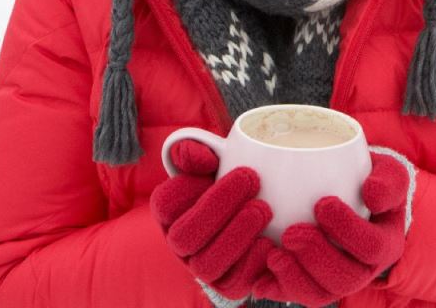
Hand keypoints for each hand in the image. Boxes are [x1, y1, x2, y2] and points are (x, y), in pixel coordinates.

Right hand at [151, 139, 275, 298]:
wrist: (258, 208)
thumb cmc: (232, 181)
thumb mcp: (215, 161)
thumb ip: (199, 152)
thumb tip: (191, 153)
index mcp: (172, 212)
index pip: (165, 204)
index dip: (186, 186)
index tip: (217, 162)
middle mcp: (181, 244)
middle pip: (185, 236)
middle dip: (218, 206)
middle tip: (252, 179)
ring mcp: (203, 266)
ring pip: (206, 263)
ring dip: (236, 235)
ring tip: (264, 209)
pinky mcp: (229, 283)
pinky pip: (234, 283)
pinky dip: (252, 263)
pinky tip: (270, 241)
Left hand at [252, 151, 410, 306]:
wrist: (353, 193)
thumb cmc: (371, 181)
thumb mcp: (389, 174)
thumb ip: (388, 181)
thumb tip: (371, 192)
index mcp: (385, 245)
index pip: (372, 247)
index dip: (348, 230)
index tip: (323, 204)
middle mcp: (363, 270)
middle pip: (345, 279)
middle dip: (316, 258)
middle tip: (291, 232)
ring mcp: (335, 281)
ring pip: (318, 295)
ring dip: (295, 277)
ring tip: (275, 254)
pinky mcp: (309, 285)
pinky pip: (293, 296)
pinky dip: (275, 287)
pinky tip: (261, 270)